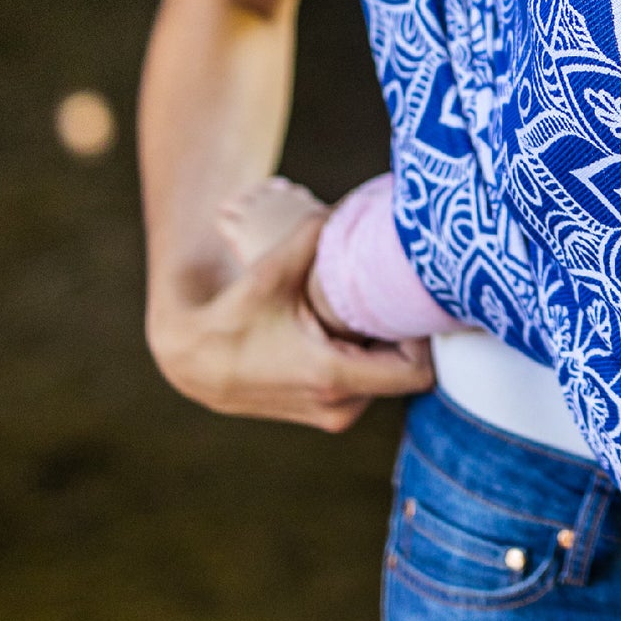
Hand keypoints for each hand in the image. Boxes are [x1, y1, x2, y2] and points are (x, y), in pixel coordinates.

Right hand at [147, 211, 433, 430]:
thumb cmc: (231, 316)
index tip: (416, 303)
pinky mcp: (326, 415)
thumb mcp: (271, 271)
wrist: (192, 361)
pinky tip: (349, 330)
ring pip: (385, 378)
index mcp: (333, 375)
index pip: (418, 373)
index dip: (427, 337)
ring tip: (365, 311)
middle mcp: (339, 405)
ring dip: (383, 347)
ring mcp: (332, 415)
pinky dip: (366, 359)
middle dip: (404, 335)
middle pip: (405, 370)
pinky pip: (366, 385)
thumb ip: (314, 236)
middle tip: (394, 296)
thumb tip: (350, 205)